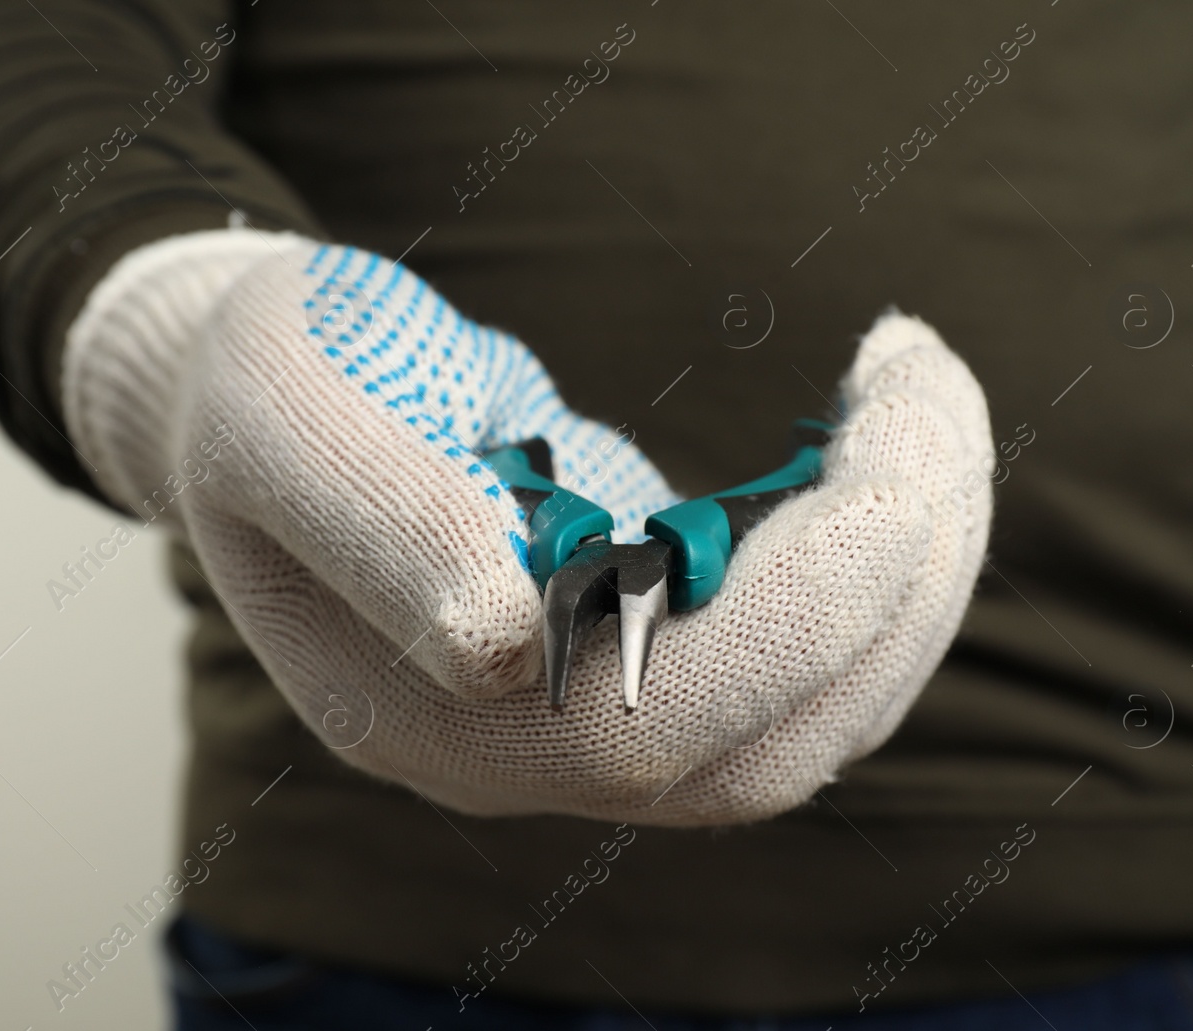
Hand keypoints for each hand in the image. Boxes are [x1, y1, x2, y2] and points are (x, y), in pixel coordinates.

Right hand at [66, 233, 991, 825]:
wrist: (263, 411)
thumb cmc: (264, 397)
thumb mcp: (285, 420)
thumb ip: (380, 524)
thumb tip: (499, 641)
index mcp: (433, 716)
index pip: (657, 722)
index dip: (805, 605)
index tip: (882, 438)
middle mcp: (531, 755)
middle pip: (774, 738)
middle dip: (901, 573)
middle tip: (926, 386)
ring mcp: (598, 719)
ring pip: (820, 714)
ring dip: (918, 569)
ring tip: (928, 402)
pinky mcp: (654, 662)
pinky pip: (810, 664)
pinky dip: (885, 568)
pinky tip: (896, 458)